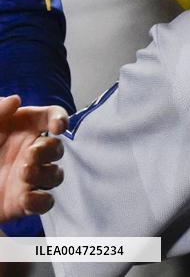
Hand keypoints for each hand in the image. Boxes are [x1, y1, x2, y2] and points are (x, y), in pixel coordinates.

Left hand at [0, 95, 67, 221]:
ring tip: (23, 174)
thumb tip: (16, 100)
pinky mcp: (22, 202)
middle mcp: (29, 151)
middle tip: (29, 155)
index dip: (60, 119)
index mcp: (21, 129)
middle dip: (49, 150)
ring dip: (45, 174)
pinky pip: (45, 202)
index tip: (57, 127)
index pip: (52, 117)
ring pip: (55, 174)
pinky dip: (41, 201)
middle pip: (56, 148)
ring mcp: (28, 178)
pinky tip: (25, 198)